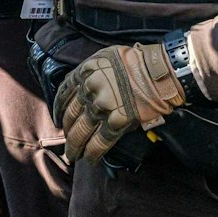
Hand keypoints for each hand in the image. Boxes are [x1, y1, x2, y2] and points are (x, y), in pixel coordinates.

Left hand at [54, 41, 185, 165]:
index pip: (64, 93)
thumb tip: (85, 88)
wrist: (159, 71)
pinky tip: (89, 159)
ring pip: (81, 131)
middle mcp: (89, 90)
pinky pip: (100, 141)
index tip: (58, 118)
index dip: (59, 108)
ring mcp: (102, 107)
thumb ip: (91, 72)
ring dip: (75, 146)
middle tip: (66, 141)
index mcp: (85, 72)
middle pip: (71, 115)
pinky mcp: (117, 122)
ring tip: (72, 155)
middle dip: (67, 131)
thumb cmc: (137, 61)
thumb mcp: (106, 57)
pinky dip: (93, 152)